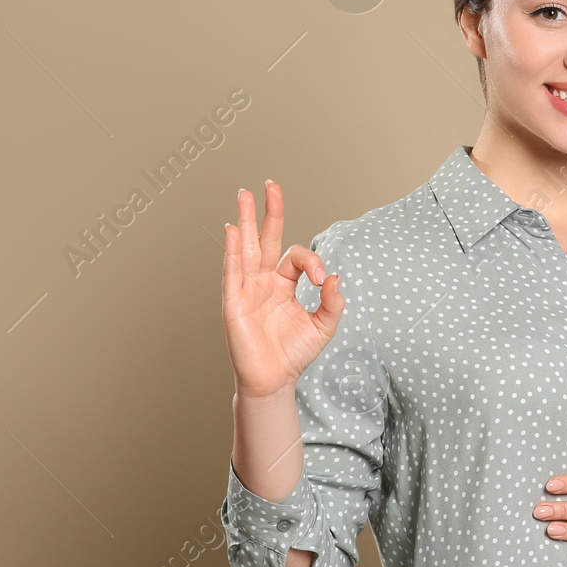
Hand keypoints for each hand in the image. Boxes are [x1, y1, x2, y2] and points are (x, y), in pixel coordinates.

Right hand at [221, 181, 344, 398]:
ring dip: (245, 220)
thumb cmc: (294, 353)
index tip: (321, 279)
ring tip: (243, 195)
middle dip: (269, 212)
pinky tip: (233, 230)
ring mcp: (246, 289)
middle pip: (266, 239)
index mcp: (284, 284)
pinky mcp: (233, 302)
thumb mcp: (324, 326)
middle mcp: (263, 281)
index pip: (296, 257)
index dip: (311, 261)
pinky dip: (232, 250)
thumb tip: (334, 276)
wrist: (274, 381)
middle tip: (269, 184)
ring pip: (246, 248)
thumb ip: (332, 301)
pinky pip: (232, 272)